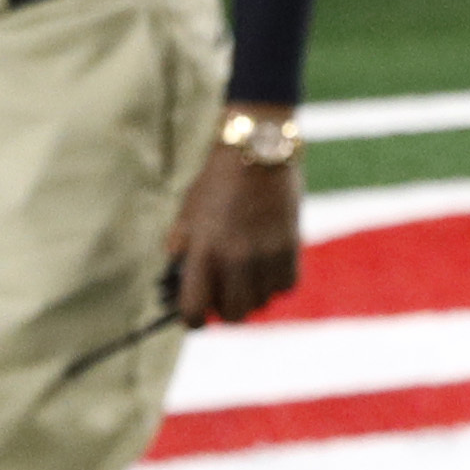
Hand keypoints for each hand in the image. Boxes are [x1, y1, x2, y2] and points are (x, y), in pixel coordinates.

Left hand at [168, 118, 303, 325]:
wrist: (258, 150)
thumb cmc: (217, 183)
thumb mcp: (187, 214)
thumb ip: (182, 251)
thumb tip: (179, 284)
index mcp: (203, 251)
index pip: (194, 310)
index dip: (192, 319)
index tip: (195, 314)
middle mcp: (236, 258)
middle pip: (233, 315)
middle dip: (225, 308)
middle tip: (224, 292)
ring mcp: (266, 254)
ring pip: (261, 303)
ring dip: (252, 295)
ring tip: (247, 273)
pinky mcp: (291, 247)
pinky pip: (286, 286)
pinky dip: (277, 282)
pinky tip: (268, 266)